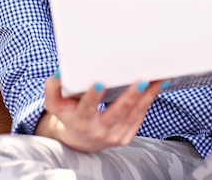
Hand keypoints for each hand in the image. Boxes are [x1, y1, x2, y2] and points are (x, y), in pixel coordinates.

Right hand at [36, 74, 163, 151]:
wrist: (80, 140)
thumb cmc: (69, 115)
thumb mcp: (56, 104)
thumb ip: (53, 88)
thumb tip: (59, 71)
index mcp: (81, 121)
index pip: (86, 108)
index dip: (92, 96)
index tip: (99, 83)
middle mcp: (99, 130)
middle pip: (117, 113)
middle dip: (130, 97)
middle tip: (141, 81)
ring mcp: (115, 135)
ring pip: (134, 114)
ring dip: (147, 95)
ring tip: (158, 79)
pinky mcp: (127, 135)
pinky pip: (140, 116)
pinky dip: (149, 100)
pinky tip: (158, 86)